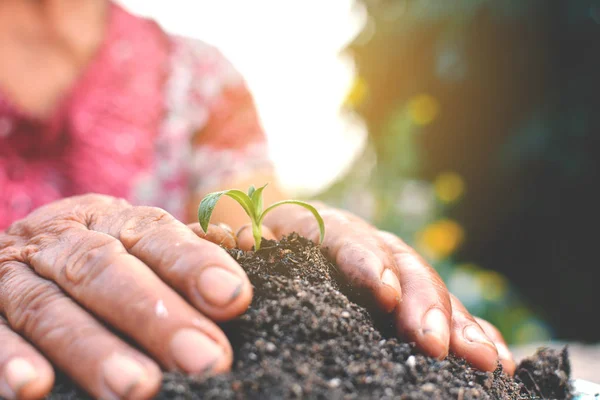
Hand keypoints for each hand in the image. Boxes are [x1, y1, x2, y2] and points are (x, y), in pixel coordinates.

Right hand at [0, 194, 250, 399]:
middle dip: (154, 315)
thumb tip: (251, 243)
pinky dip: (8, 360)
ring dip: (92, 349)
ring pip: (49, 307)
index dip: (193, 264)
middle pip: (105, 270)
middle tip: (203, 358)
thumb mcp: (139, 242)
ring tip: (137, 388)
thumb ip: (188, 247)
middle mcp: (62, 240)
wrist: (21, 248)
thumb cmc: (100, 254)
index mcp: (111, 221)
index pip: (155, 235)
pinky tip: (34, 390)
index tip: (233, 297)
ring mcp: (14, 273)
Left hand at [239, 202, 514, 374]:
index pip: (338, 233)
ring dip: (457, 321)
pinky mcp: (399, 300)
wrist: (239, 259)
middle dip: (421, 299)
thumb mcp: (217, 247)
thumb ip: (224, 241)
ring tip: (483, 359)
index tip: (382, 294)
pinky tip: (496, 356)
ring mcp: (380, 270)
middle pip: (395, 258)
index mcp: (304, 227)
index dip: (363, 259)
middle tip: (437, 343)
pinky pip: (443, 310)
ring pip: (426, 285)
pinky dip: (470, 330)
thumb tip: (230, 235)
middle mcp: (349, 244)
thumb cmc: (222, 261)